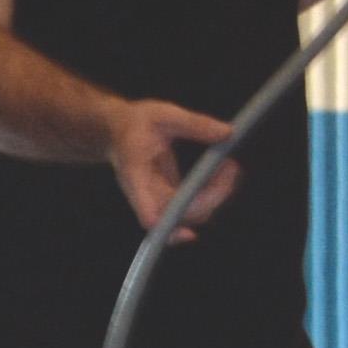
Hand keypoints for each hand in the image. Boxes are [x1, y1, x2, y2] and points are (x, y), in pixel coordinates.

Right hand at [109, 98, 240, 239]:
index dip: (163, 222)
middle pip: (179, 214)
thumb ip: (194, 124)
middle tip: (231, 166)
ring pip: (190, 214)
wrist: (117, 131)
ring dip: (216, 196)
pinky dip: (213, 194)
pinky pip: (194, 207)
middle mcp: (144, 194)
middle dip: (211, 197)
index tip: (187, 233)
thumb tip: (227, 133)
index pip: (145, 207)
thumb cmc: (135, 123)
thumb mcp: (162, 114)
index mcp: (135, 174)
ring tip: (229, 166)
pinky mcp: (170, 200)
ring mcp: (157, 200)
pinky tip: (224, 172)